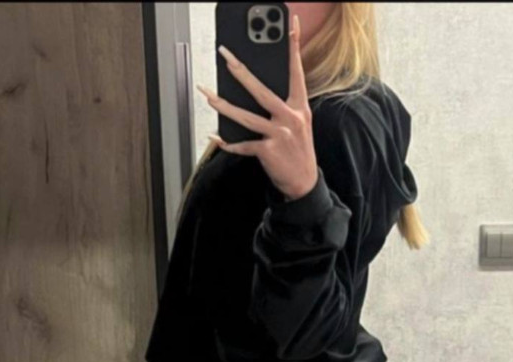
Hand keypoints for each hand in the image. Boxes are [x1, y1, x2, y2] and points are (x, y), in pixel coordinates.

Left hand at [196, 14, 318, 201]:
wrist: (304, 184)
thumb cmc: (298, 152)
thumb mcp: (299, 125)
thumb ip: (285, 106)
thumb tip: (259, 91)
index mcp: (299, 107)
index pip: (296, 72)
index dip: (293, 48)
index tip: (290, 26)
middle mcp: (290, 118)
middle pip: (261, 90)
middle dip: (241, 71)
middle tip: (226, 56)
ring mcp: (279, 134)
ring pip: (246, 117)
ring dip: (223, 106)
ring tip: (208, 95)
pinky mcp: (268, 151)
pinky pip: (243, 145)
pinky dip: (228, 144)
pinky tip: (217, 138)